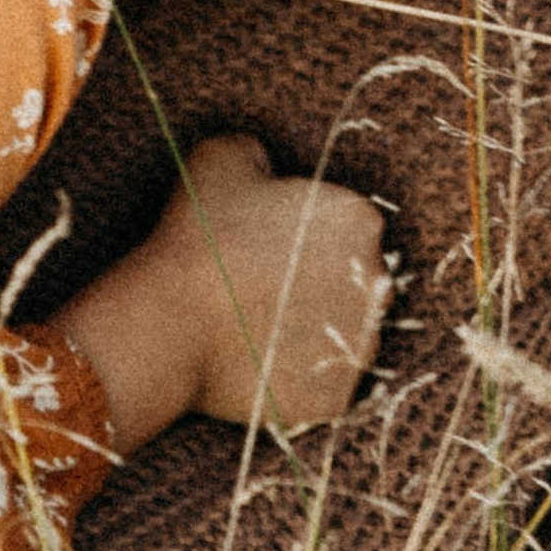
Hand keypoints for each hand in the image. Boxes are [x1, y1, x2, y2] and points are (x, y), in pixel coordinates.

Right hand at [54, 133, 389, 451]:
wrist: (173, 323)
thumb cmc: (199, 237)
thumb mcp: (220, 157)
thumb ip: (260, 152)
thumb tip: (268, 163)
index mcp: (359, 218)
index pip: (343, 223)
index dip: (299, 232)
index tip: (262, 244)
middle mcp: (378, 283)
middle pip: (351, 280)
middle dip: (313, 282)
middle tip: (255, 287)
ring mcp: (361, 347)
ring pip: (339, 335)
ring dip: (306, 331)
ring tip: (249, 326)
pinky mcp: (337, 398)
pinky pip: (318, 385)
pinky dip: (290, 377)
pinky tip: (250, 362)